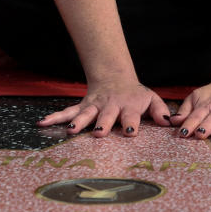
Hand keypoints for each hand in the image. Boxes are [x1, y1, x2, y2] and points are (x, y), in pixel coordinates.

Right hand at [37, 79, 172, 137]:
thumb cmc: (135, 95)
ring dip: (78, 122)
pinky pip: (67, 112)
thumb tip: (168, 122)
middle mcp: (109, 106)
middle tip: (100, 133)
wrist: (115, 78)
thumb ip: (160, 110)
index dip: (131, 122)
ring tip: (71, 131)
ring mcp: (94, 106)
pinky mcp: (82, 107)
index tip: (130, 131)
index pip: (131, 115)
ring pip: (84, 114)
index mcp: (128, 105)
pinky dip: (54, 118)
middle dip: (103, 123)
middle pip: (106, 115)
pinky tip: (42, 123)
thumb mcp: (151, 99)